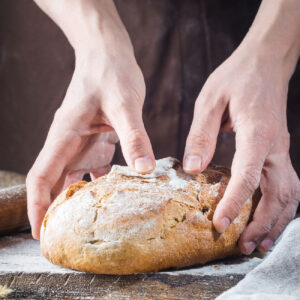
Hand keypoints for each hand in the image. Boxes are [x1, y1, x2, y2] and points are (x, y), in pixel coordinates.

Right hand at [27, 21, 154, 238]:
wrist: (108, 56)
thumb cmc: (111, 73)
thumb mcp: (124, 104)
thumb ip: (134, 136)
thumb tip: (145, 170)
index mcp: (64, 135)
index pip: (41, 177)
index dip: (37, 206)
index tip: (39, 232)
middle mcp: (68, 143)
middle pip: (54, 184)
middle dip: (55, 212)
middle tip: (64, 240)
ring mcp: (81, 143)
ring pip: (73, 179)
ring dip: (77, 202)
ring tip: (88, 227)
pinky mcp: (96, 142)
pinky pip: (94, 170)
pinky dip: (100, 186)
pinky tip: (116, 199)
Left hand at [183, 40, 299, 253]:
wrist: (264, 62)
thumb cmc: (236, 78)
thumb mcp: (210, 101)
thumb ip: (201, 135)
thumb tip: (194, 169)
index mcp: (256, 134)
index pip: (247, 178)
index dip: (233, 204)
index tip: (219, 225)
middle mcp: (275, 146)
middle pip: (275, 195)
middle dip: (261, 224)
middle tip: (241, 246)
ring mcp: (281, 149)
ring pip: (288, 194)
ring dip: (276, 221)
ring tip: (258, 243)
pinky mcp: (279, 150)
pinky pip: (287, 184)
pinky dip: (281, 207)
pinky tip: (270, 218)